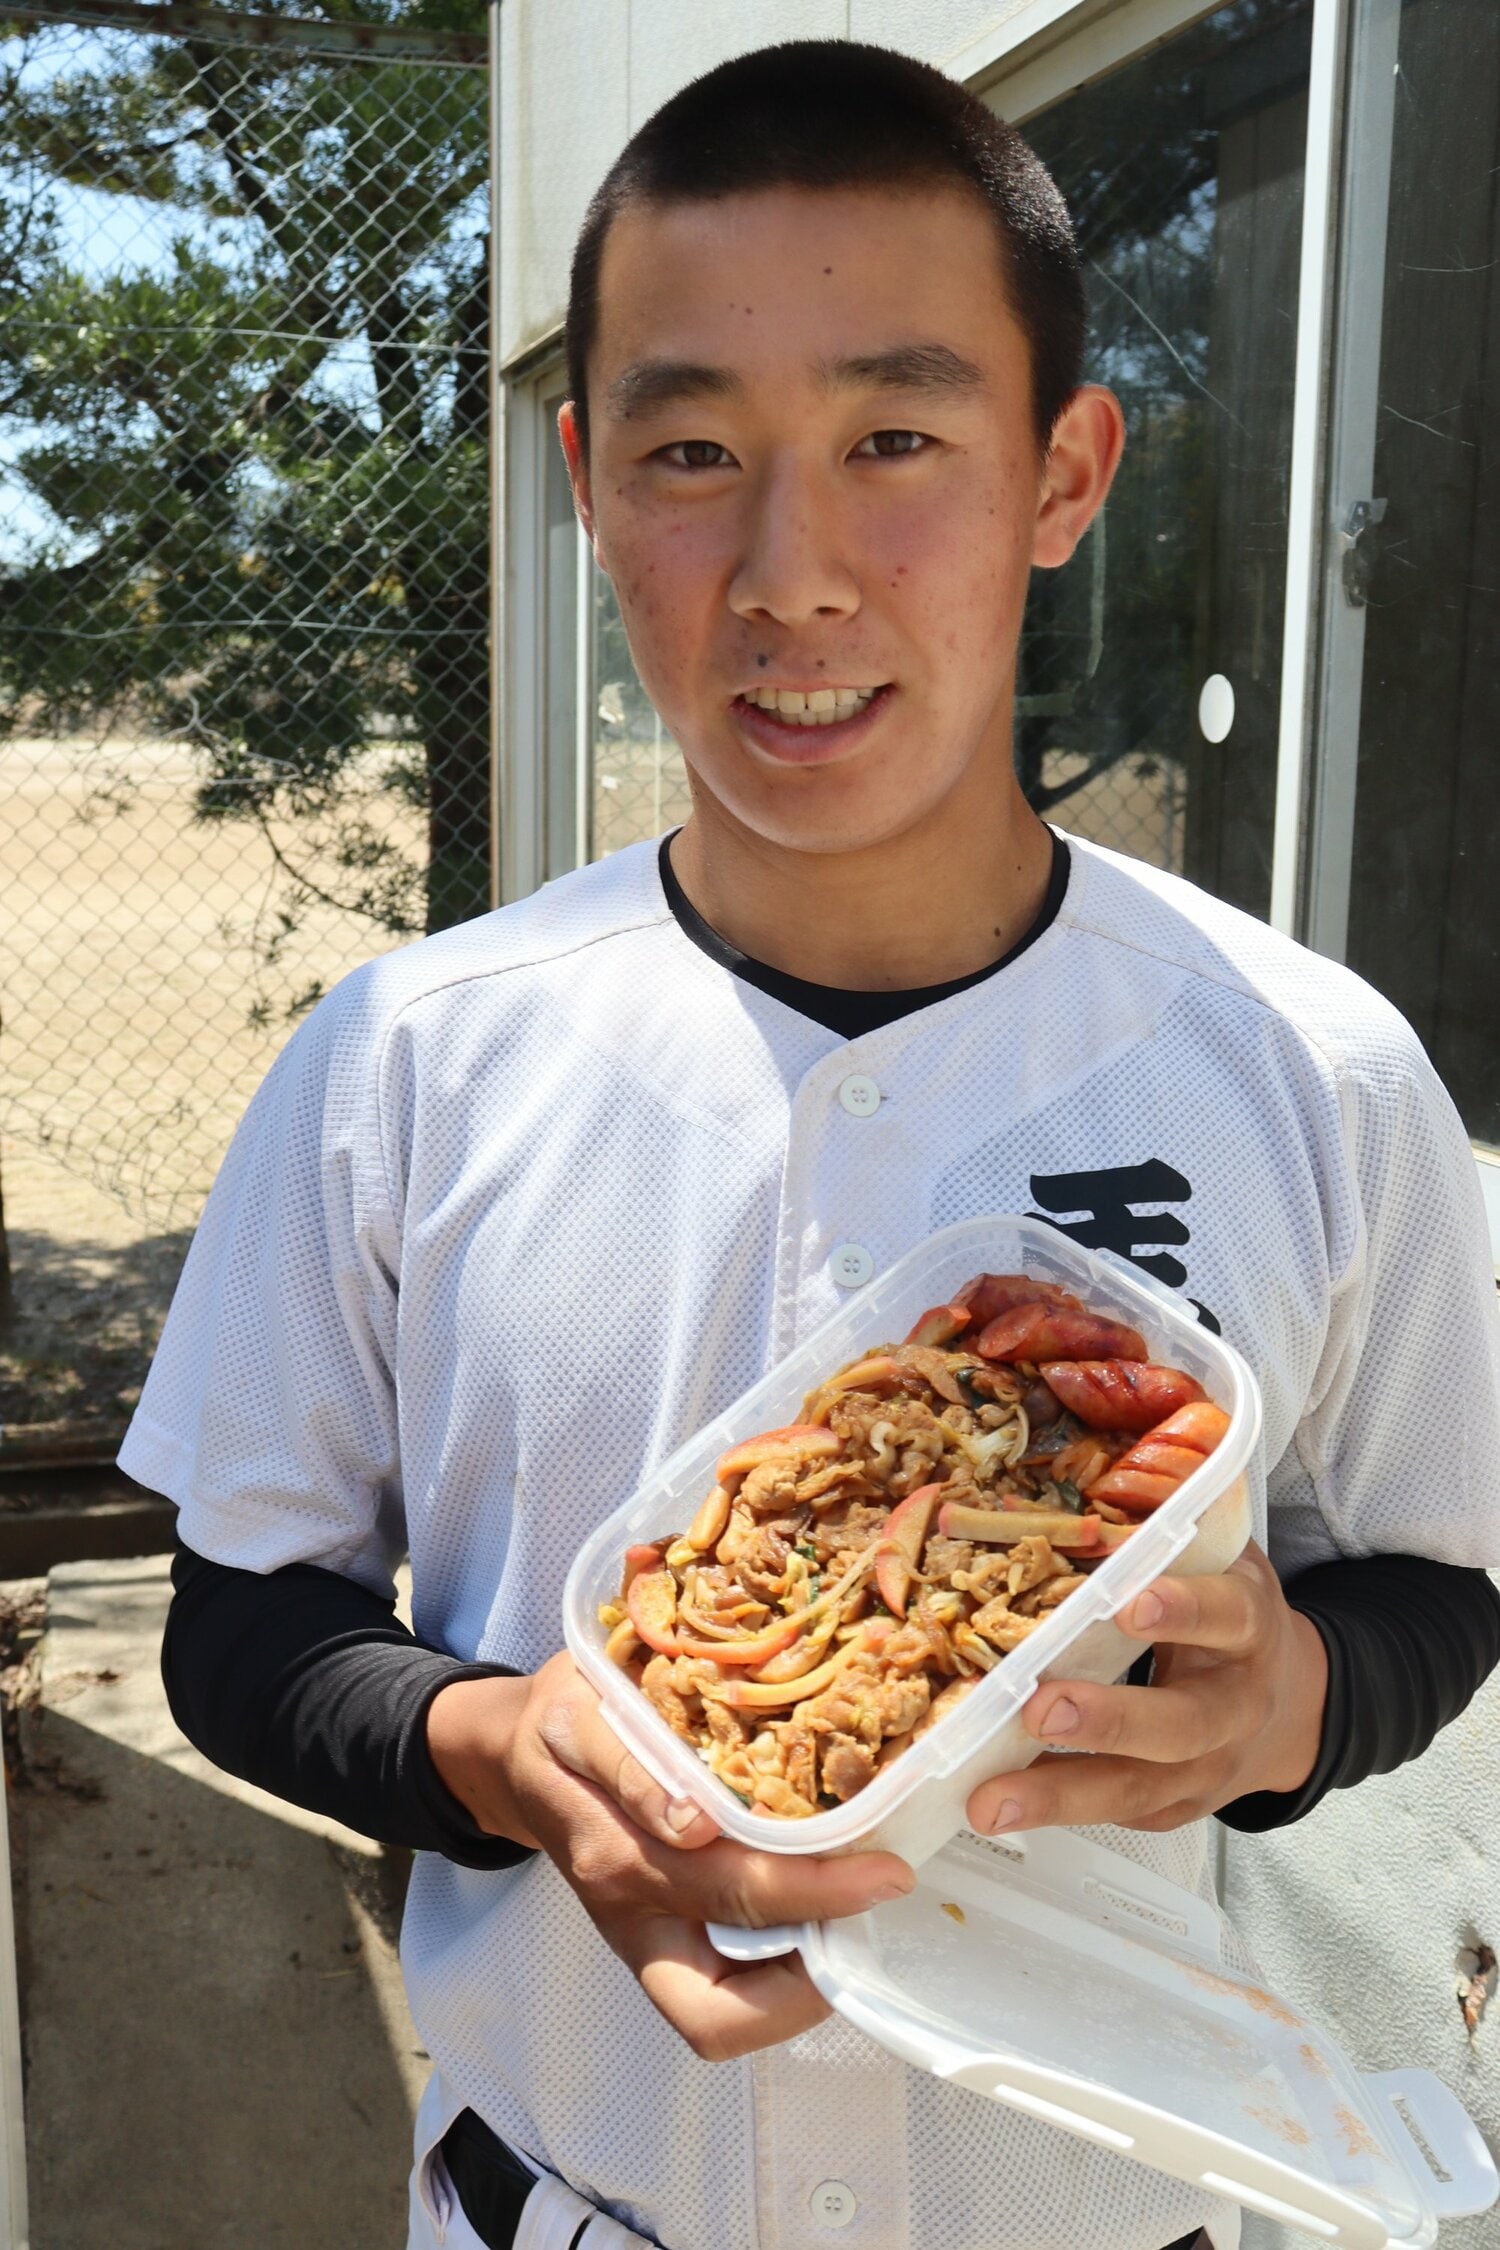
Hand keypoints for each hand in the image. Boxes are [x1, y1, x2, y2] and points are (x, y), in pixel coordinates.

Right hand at [426, 1651, 913, 2059]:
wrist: (514, 1758)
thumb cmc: (559, 1727)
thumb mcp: (579, 1709)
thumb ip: (629, 1761)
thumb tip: (694, 1820)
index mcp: (613, 1855)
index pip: (729, 1896)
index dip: (813, 1895)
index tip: (883, 1870)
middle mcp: (633, 1918)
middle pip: (729, 1999)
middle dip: (817, 1968)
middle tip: (885, 1898)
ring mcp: (645, 1943)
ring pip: (724, 2020)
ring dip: (800, 1986)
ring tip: (860, 1914)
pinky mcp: (660, 1944)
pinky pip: (724, 1993)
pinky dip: (780, 1964)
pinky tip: (823, 1903)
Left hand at [966, 1541, 1327, 1836]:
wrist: (1290, 1707)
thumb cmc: (1226, 1614)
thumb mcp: (1219, 1558)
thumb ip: (1170, 1521)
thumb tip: (1104, 1456)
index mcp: (1247, 1626)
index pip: (1225, 1616)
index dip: (1184, 1611)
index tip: (1131, 1602)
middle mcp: (1233, 1705)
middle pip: (1181, 1724)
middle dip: (1111, 1720)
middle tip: (1041, 1708)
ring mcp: (1206, 1768)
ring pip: (1140, 1788)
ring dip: (1062, 1794)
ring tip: (992, 1799)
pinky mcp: (1173, 1808)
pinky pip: (1117, 1814)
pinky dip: (1058, 1812)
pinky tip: (1000, 1805)